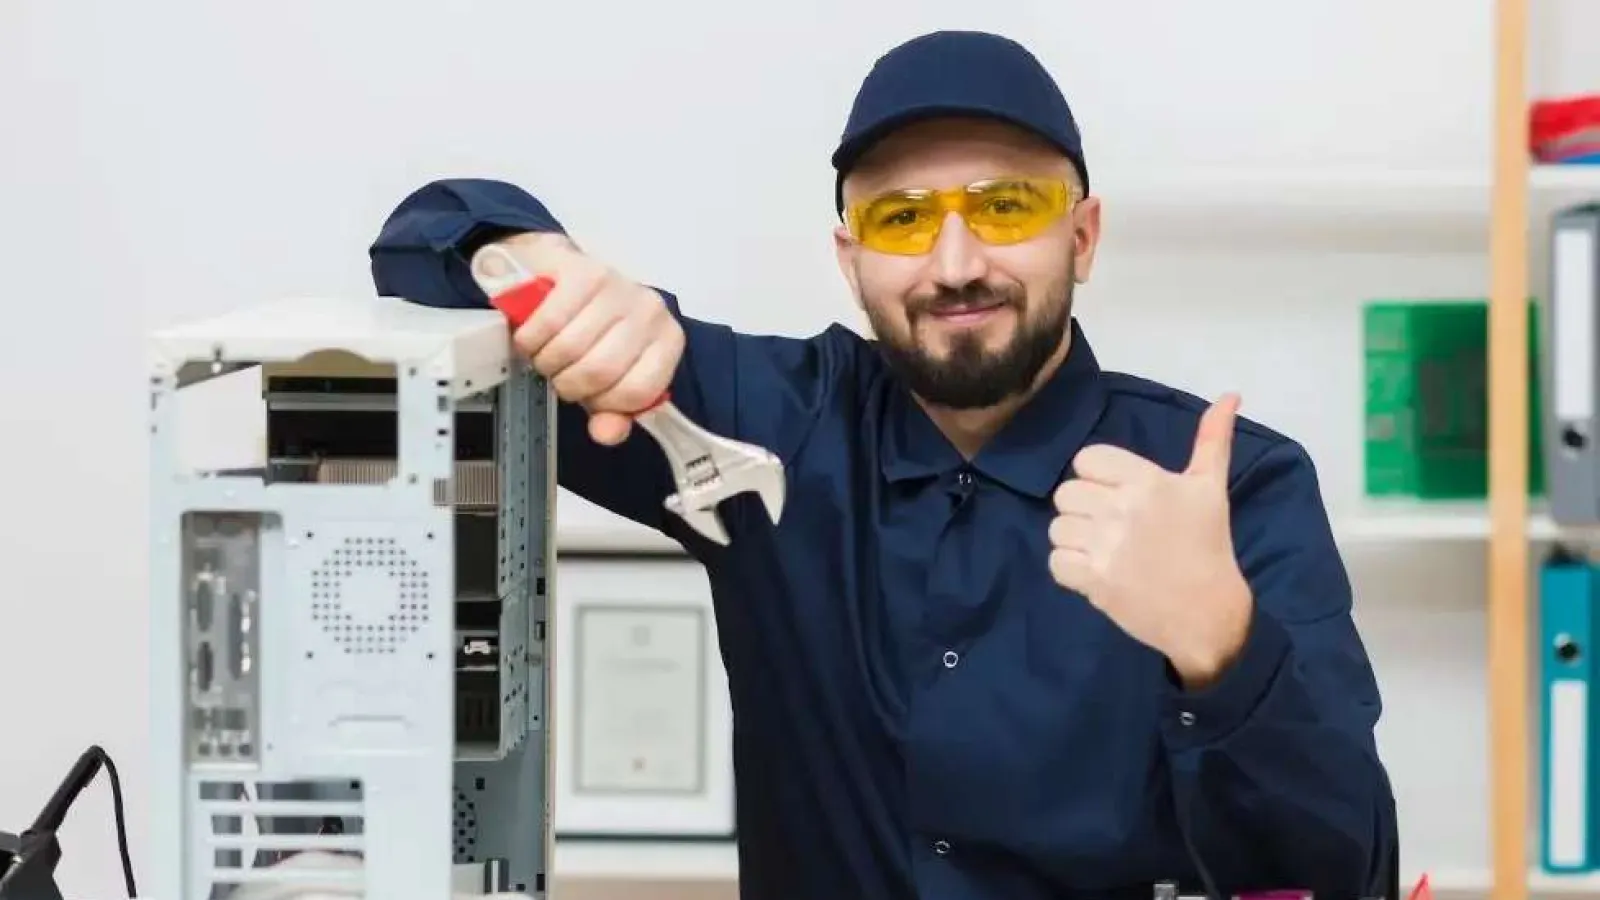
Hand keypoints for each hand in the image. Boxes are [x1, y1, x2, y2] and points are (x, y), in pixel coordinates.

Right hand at [477, 232, 684, 445]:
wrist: (562, 276)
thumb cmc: (592, 329)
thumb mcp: (609, 377)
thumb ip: (614, 412)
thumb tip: (606, 432)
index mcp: (667, 341)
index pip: (640, 392)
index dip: (606, 403)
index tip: (591, 396)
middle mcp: (650, 311)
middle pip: (600, 371)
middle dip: (569, 383)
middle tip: (561, 374)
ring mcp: (618, 288)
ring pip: (570, 348)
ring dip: (547, 361)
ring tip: (547, 354)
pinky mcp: (583, 271)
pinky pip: (548, 322)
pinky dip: (531, 338)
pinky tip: (533, 337)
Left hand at [1047, 394, 1253, 688]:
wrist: (1208, 612)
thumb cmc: (1208, 545)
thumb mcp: (1210, 487)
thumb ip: (1212, 439)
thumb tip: (1230, 394)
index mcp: (1146, 481)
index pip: (1087, 459)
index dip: (1096, 475)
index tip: (1117, 493)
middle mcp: (1121, 509)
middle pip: (1066, 492)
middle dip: (1084, 508)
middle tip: (1110, 524)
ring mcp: (1105, 546)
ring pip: (1057, 527)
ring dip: (1074, 539)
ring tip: (1103, 549)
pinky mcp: (1093, 580)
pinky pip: (1055, 562)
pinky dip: (1070, 569)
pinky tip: (1095, 571)